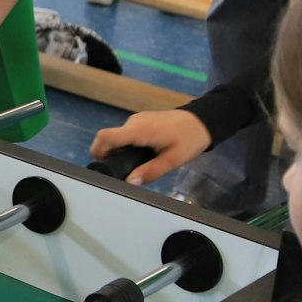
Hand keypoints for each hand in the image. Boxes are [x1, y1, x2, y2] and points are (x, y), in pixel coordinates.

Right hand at [89, 110, 212, 185]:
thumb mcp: (173, 160)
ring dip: (122, 150)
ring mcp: (137, 119)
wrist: (203, 120)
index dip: (98, 151)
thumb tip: (130, 182)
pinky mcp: (142, 119)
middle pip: (110, 138)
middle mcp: (133, 122)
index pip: (106, 136)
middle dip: (112, 155)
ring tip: (139, 162)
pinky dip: (129, 144)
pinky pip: (128, 133)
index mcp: (139, 131)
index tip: (102, 165)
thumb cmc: (190, 139)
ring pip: (119, 136)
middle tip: (124, 170)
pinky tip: (144, 153)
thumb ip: (150, 172)